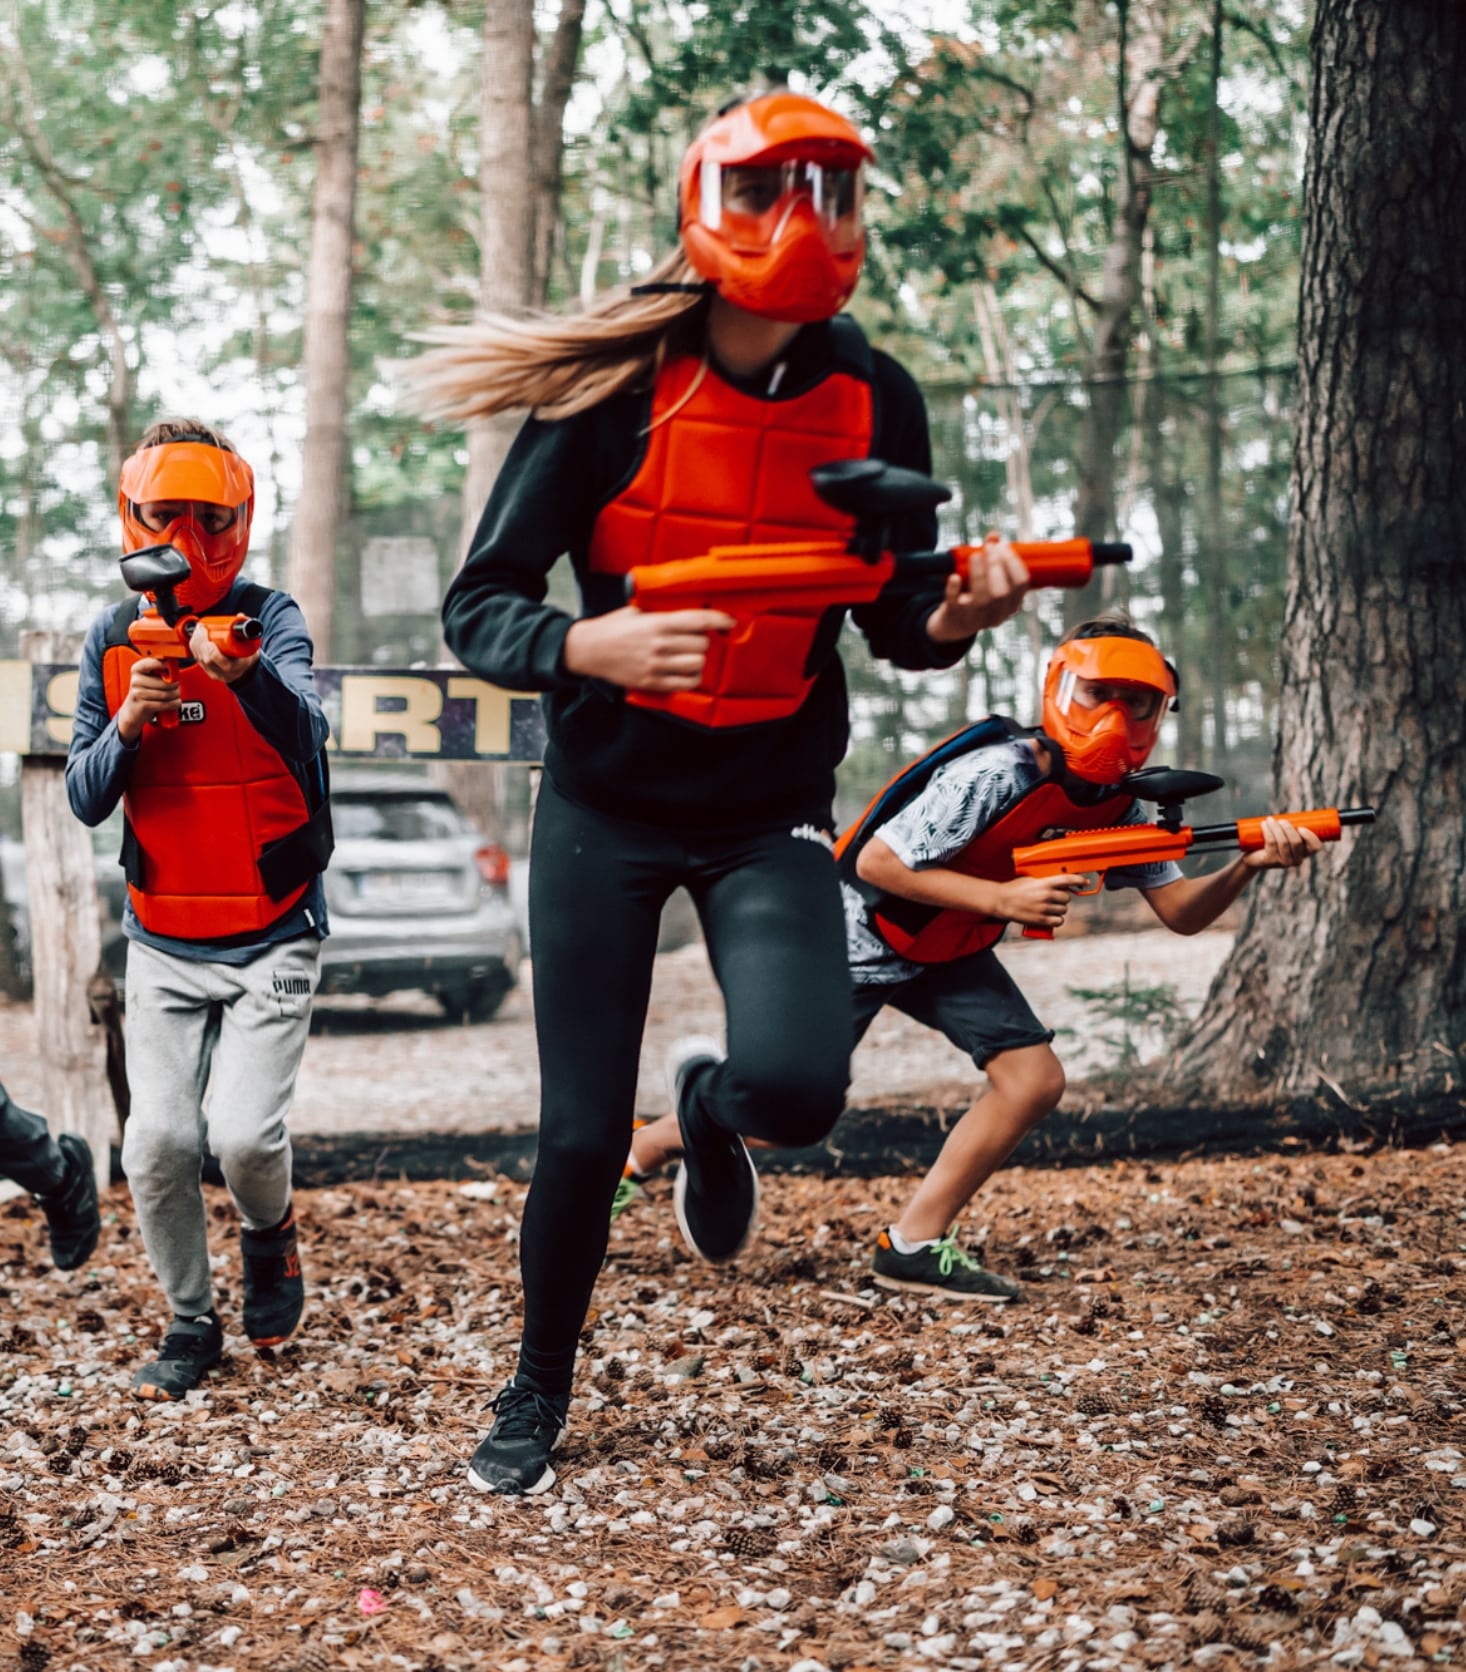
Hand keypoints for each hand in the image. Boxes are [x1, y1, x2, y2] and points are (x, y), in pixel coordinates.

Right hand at [117, 658, 180, 743]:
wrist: (133, 711)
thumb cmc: (145, 693)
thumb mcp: (149, 678)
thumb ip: (159, 671)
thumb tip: (174, 666)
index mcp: (137, 669)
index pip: (153, 663)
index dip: (165, 664)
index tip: (171, 666)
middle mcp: (136, 680)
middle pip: (165, 682)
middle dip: (176, 686)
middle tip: (177, 687)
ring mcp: (138, 693)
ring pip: (166, 694)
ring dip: (176, 696)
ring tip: (176, 695)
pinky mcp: (143, 705)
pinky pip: (164, 704)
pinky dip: (174, 704)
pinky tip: (175, 702)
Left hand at [189, 621, 259, 684]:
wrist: (244, 667)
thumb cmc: (247, 656)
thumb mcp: (252, 644)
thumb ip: (246, 629)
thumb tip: (240, 616)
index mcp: (236, 668)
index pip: (221, 662)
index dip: (212, 649)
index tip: (210, 635)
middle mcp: (223, 673)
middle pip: (206, 659)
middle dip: (201, 641)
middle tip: (202, 628)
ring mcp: (213, 672)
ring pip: (199, 658)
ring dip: (196, 642)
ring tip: (199, 629)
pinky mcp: (206, 669)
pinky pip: (196, 657)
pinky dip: (194, 645)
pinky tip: (196, 636)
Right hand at [563, 606, 736, 691]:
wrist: (588, 650)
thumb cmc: (614, 628)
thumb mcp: (637, 612)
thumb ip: (662, 613)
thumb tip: (688, 614)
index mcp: (658, 623)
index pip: (698, 621)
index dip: (719, 620)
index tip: (729, 622)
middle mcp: (660, 645)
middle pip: (702, 645)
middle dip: (703, 642)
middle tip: (695, 640)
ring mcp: (656, 665)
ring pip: (697, 665)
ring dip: (699, 660)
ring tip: (690, 657)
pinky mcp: (652, 682)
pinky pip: (685, 683)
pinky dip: (692, 678)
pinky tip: (686, 672)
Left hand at [925, 534, 1029, 641]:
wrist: (954, 625)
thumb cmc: (977, 596)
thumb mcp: (989, 581)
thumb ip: (993, 557)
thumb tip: (994, 535)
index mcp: (1011, 604)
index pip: (1021, 583)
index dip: (1014, 562)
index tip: (1004, 546)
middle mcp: (997, 613)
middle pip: (1002, 592)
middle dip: (997, 566)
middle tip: (989, 548)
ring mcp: (976, 616)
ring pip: (982, 598)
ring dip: (979, 573)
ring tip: (974, 556)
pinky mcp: (955, 615)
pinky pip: (955, 604)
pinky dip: (955, 590)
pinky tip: (954, 577)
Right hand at [995, 873, 1090, 928]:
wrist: (1001, 901)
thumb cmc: (1014, 889)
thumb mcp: (1030, 880)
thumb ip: (1045, 881)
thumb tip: (1059, 883)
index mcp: (1044, 883)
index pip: (1068, 880)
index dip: (1079, 880)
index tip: (1085, 882)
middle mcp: (1046, 895)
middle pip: (1067, 898)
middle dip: (1063, 898)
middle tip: (1055, 898)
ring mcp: (1044, 909)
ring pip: (1064, 910)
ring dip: (1060, 909)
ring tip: (1051, 908)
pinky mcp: (1041, 920)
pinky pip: (1058, 921)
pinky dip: (1057, 920)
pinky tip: (1052, 918)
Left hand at [1242, 816, 1322, 869]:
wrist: (1254, 856)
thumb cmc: (1274, 842)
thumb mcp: (1286, 834)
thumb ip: (1293, 825)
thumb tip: (1300, 811)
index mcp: (1305, 853)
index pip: (1315, 846)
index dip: (1310, 837)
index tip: (1300, 827)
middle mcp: (1297, 860)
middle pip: (1296, 842)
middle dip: (1288, 828)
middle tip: (1281, 820)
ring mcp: (1284, 862)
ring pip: (1283, 842)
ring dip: (1276, 827)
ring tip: (1269, 820)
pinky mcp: (1271, 861)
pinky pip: (1271, 843)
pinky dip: (1268, 831)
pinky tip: (1264, 824)